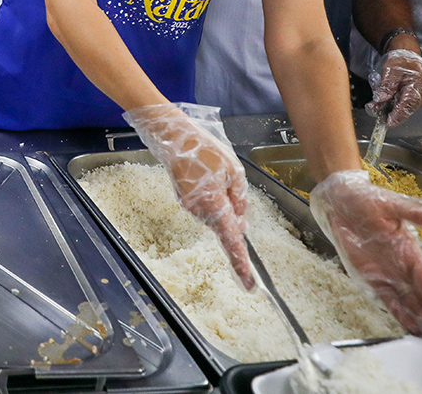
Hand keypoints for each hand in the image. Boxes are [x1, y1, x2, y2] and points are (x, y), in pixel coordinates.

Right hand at [124, 103, 253, 289]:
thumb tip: (241, 225)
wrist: (172, 138)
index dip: (241, 263)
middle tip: (229, 180)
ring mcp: (189, 207)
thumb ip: (240, 199)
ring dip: (222, 200)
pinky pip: (205, 206)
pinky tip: (208, 176)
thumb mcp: (234, 171)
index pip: (231, 241)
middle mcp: (200, 211)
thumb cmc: (204, 150)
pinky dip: (211, 196)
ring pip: (215, 213)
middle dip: (232, 211)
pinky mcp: (184, 200)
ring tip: (216, 172)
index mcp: (215, 205)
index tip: (250, 284)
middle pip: (224, 223)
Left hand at [311, 170, 421, 355]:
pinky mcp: (371, 277)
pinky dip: (401, 316)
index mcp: (413, 252)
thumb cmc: (368, 199)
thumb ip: (421, 215)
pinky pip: (388, 301)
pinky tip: (413, 331)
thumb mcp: (395, 204)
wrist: (340, 200)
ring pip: (411, 306)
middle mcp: (404, 268)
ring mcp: (388, 274)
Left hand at [368, 49, 421, 126]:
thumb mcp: (390, 70)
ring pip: (404, 109)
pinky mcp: (419, 100)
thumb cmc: (402, 61)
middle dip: (389, 111)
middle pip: (406, 109)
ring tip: (377, 103)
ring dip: (390, 108)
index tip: (388, 123)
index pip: (409, 105)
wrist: (409, 57)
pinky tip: (386, 101)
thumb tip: (381, 98)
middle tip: (374, 108)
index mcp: (420, 85)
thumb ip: (386, 85)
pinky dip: (394, 105)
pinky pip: (405, 106)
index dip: (398, 116)